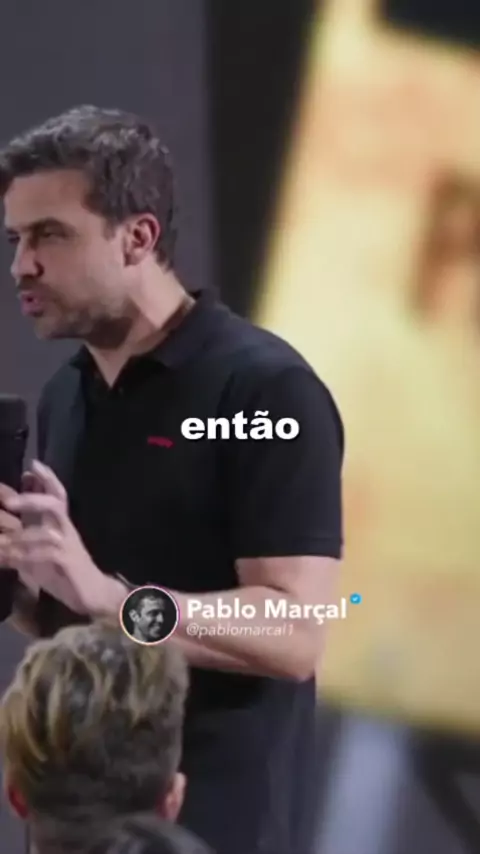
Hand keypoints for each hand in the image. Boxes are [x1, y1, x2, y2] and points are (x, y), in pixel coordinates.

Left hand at [4, 460, 124, 615]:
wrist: (94, 596)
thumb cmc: (66, 574)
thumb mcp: (40, 554)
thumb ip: (25, 541)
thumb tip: (5, 533)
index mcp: (61, 525)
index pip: (58, 496)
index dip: (48, 479)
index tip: (32, 466)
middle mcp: (67, 531)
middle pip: (56, 504)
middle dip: (33, 498)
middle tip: (9, 501)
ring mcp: (69, 546)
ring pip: (49, 531)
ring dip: (23, 535)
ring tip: (2, 544)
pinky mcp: (69, 563)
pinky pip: (48, 554)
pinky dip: (27, 556)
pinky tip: (11, 560)